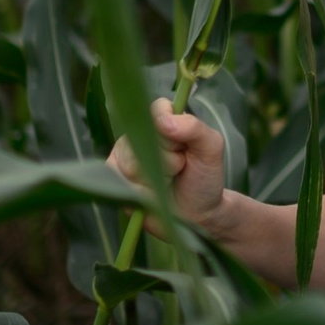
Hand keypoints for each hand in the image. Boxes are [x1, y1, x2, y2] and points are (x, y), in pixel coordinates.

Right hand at [106, 96, 229, 233]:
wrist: (195, 216)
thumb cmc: (204, 178)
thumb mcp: (211, 149)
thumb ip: (194, 128)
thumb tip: (164, 121)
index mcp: (163, 120)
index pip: (157, 109)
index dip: (170, 132)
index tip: (184, 147)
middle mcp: (139, 133)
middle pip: (144, 139)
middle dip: (168, 161)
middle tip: (180, 169)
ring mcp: (122, 154)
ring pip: (133, 163)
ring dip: (156, 179)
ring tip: (167, 182)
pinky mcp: (113, 177)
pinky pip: (122, 182)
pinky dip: (143, 193)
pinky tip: (153, 195)